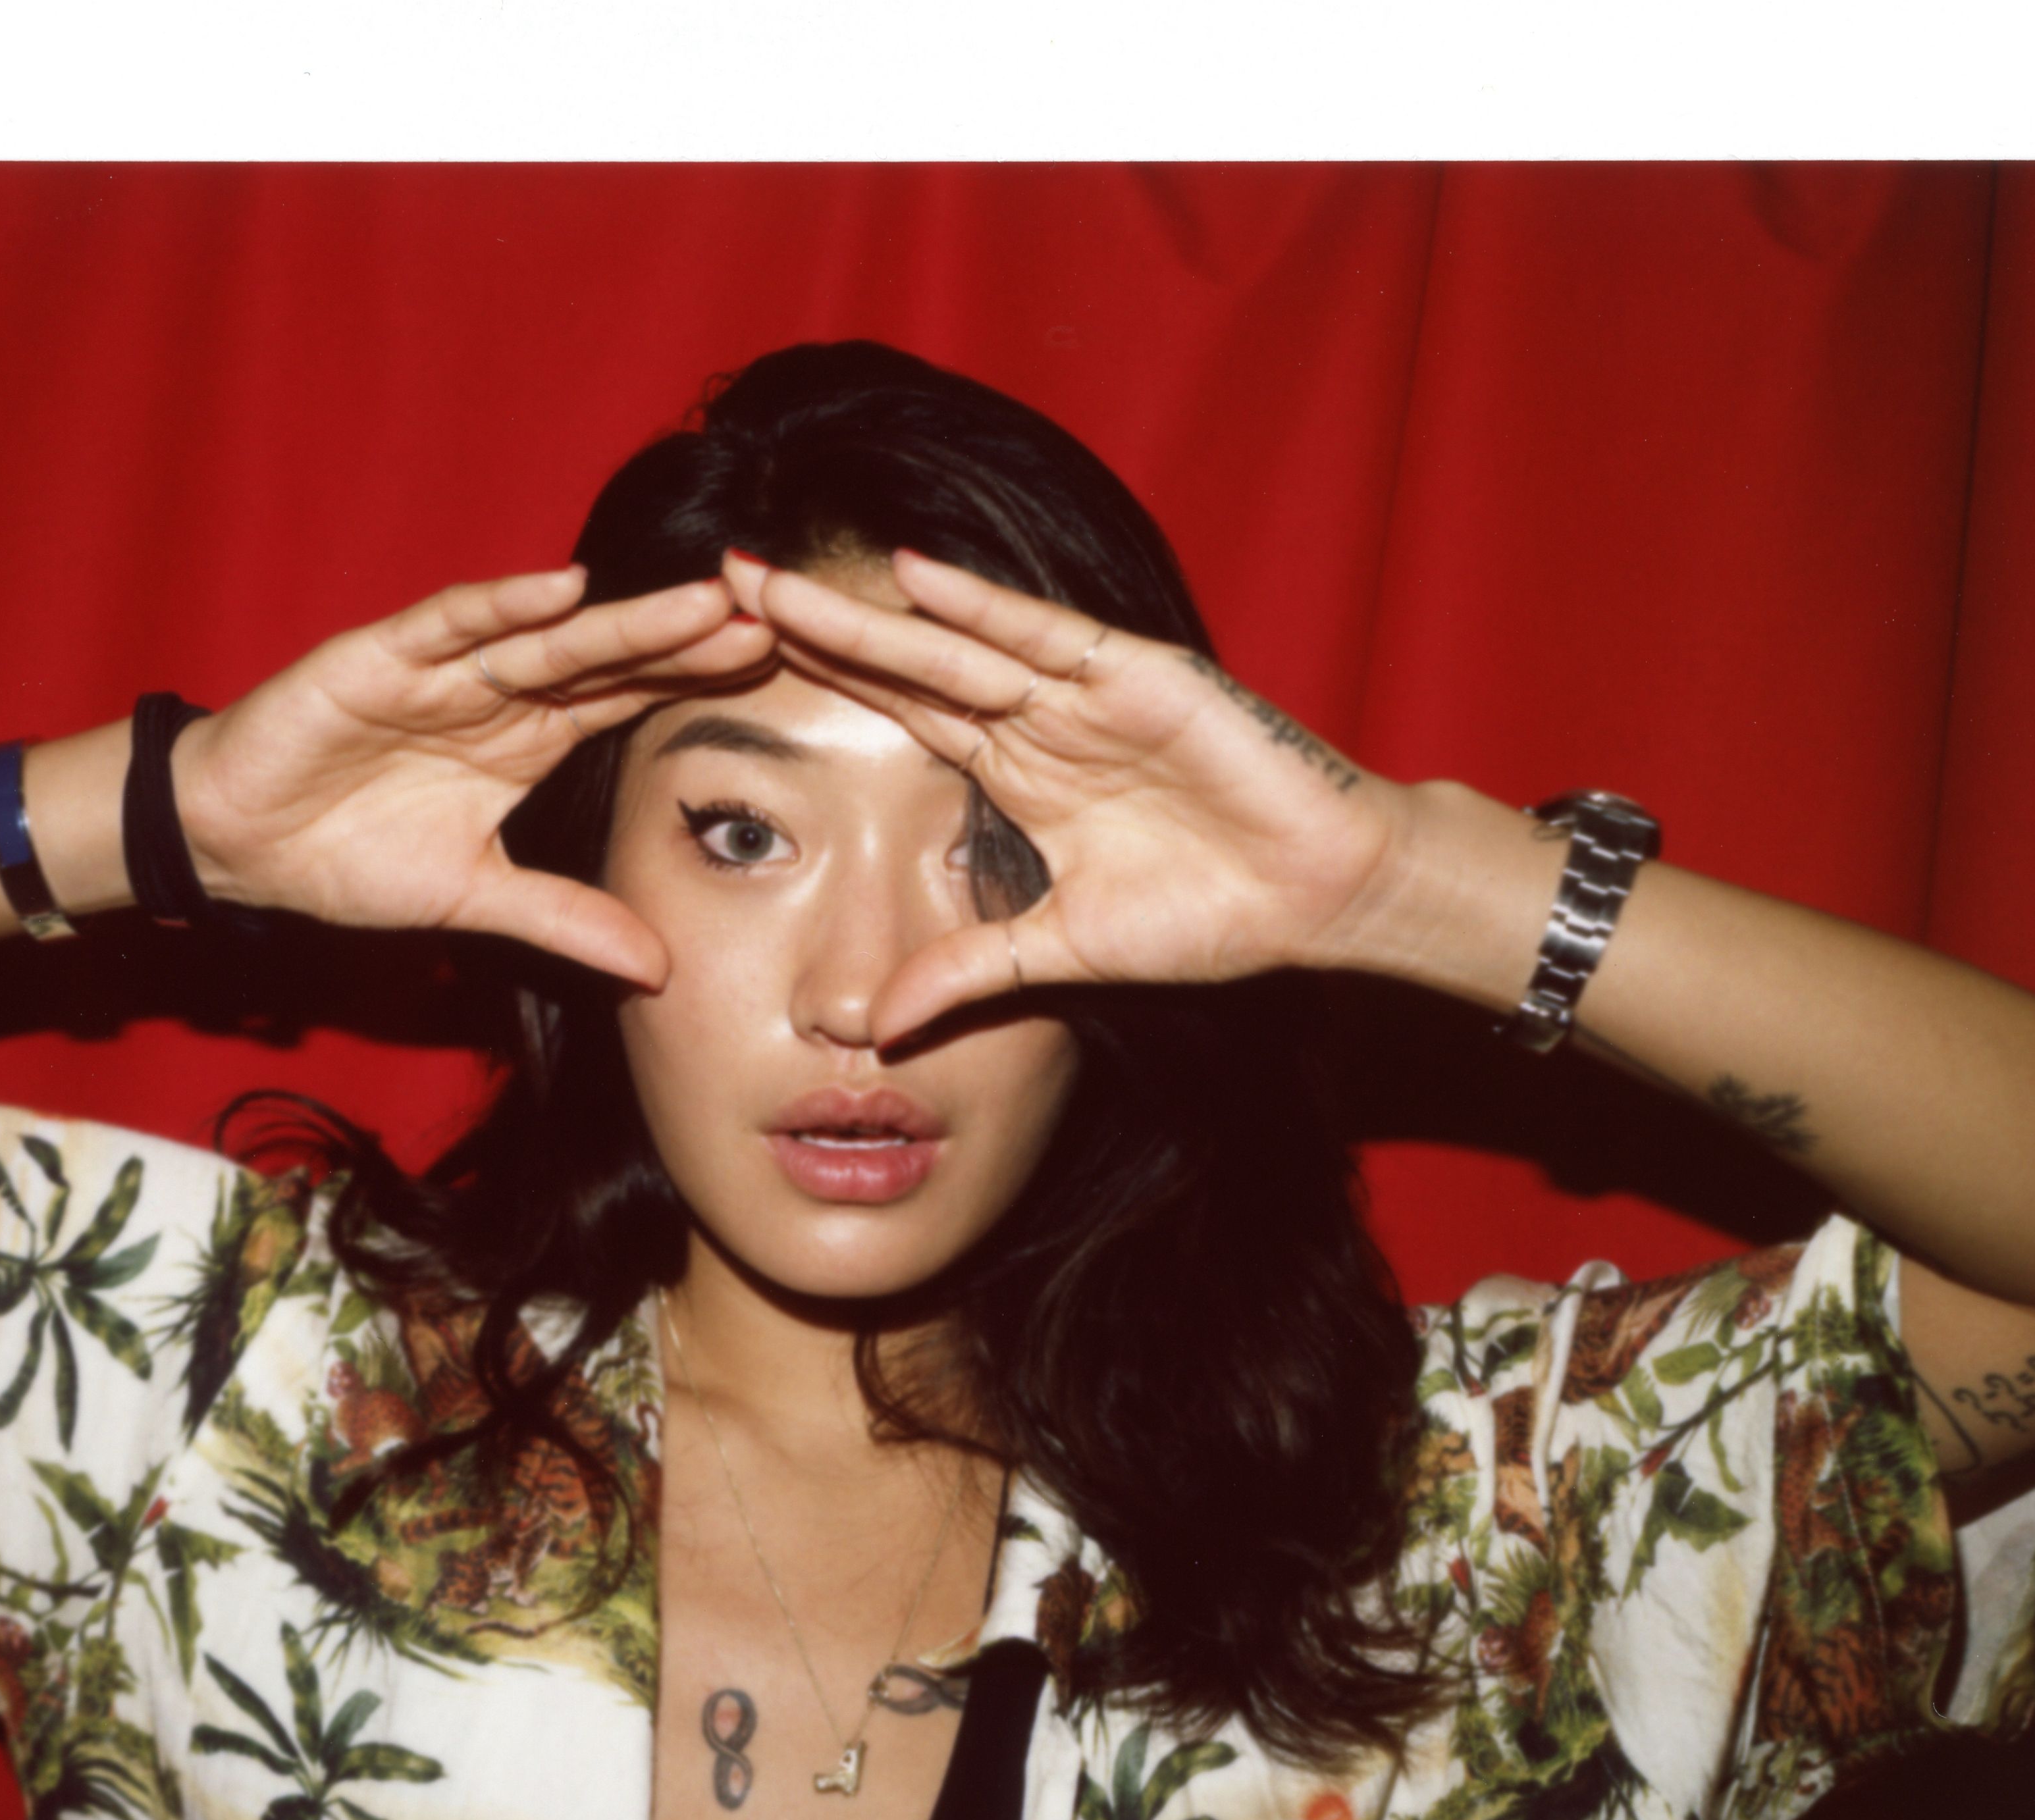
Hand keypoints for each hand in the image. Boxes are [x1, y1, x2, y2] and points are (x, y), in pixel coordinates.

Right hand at [172, 568, 771, 985]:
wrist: (241, 846)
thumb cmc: (349, 857)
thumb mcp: (477, 900)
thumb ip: (568, 923)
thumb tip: (659, 970)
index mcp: (528, 738)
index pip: (628, 699)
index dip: (695, 682)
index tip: (773, 668)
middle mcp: (497, 691)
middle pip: (608, 658)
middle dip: (684, 638)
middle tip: (771, 616)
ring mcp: (442, 669)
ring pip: (547, 637)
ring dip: (622, 620)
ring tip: (700, 602)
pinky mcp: (378, 658)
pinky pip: (449, 625)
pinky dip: (501, 606)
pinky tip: (562, 589)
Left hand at [729, 549, 1416, 1041]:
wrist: (1316, 899)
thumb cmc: (1209, 916)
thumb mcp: (1058, 955)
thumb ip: (968, 976)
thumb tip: (880, 1028)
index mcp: (1012, 771)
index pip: (895, 714)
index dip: (819, 686)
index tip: (730, 666)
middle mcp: (1036, 717)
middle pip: (902, 662)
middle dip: (813, 626)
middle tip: (718, 584)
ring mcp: (1083, 691)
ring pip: (954, 639)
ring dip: (866, 609)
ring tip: (776, 578)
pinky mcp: (1141, 676)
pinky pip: (1049, 634)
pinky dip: (985, 604)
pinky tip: (913, 576)